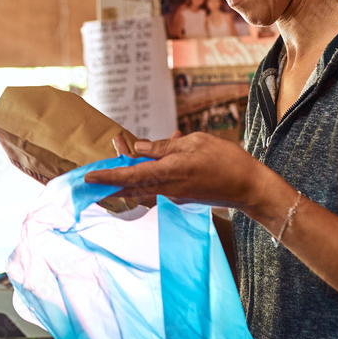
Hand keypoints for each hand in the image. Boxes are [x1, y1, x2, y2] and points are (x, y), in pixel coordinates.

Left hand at [87, 131, 270, 210]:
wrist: (248, 187)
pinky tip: (165, 146)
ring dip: (130, 167)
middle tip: (97, 162)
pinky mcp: (180, 195)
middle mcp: (166, 188)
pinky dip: (153, 166)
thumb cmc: (226, 161)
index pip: (129, 177)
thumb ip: (163, 147)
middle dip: (110, 174)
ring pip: (142, 182)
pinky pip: (158, 181)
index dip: (107, 176)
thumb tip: (140, 149)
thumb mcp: (193, 143)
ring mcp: (173, 194)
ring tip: (124, 144)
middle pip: (129, 184)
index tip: (88, 176)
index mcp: (168, 174)